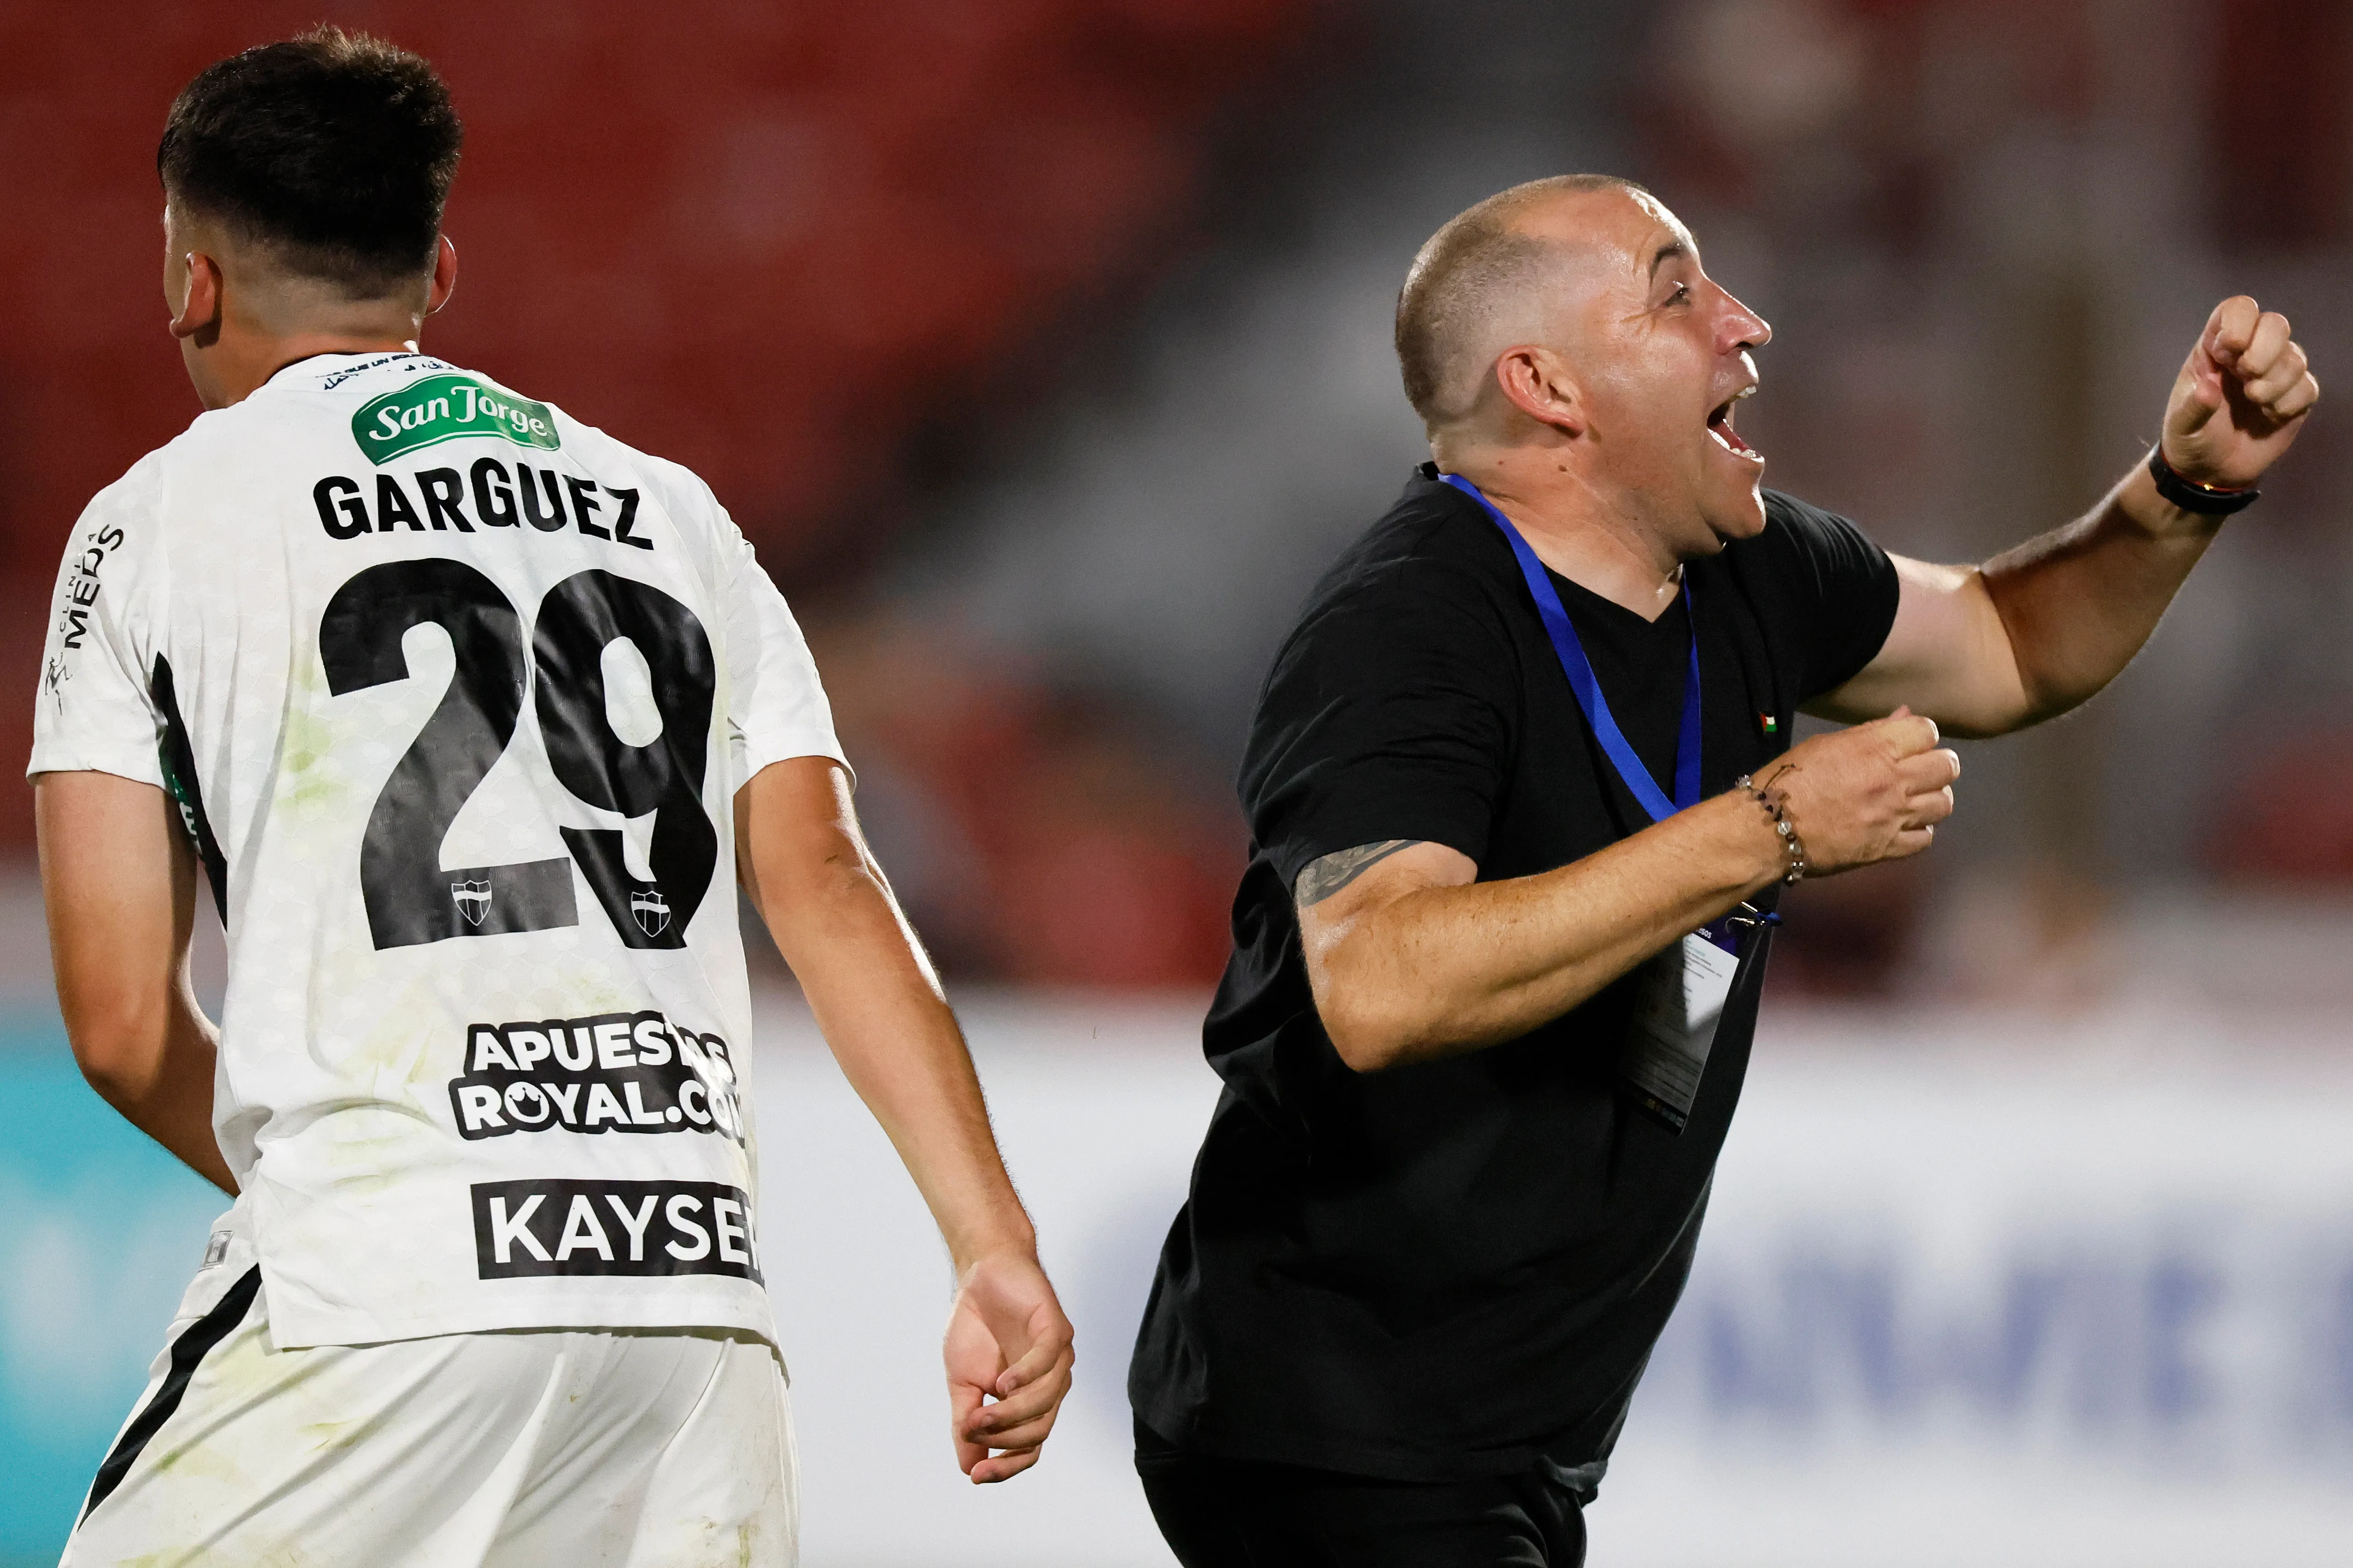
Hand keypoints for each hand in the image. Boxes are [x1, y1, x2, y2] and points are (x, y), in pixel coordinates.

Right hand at [945, 1249, 1074, 1483]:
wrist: (981, 1275)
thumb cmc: (975, 1327)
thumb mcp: (963, 1383)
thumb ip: (968, 1423)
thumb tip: (969, 1468)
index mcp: (1029, 1400)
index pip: (1030, 1447)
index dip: (1006, 1466)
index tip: (977, 1477)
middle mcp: (1050, 1383)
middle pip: (1039, 1430)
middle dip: (1003, 1439)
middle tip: (971, 1431)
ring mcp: (1057, 1357)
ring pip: (1045, 1401)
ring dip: (1010, 1414)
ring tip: (979, 1412)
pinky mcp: (1056, 1329)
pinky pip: (1047, 1362)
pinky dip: (1026, 1377)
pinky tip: (1001, 1383)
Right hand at [1759, 708, 1956, 873]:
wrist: (1769, 828)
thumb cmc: (1789, 779)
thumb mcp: (1827, 744)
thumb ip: (1871, 732)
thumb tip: (1904, 717)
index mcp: (1875, 749)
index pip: (1928, 731)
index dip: (1920, 734)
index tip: (1908, 743)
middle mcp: (1892, 781)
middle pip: (1947, 766)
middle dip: (1938, 764)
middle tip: (1920, 769)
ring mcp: (1893, 817)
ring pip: (1943, 803)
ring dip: (1933, 797)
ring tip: (1915, 798)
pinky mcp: (1887, 848)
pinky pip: (1925, 838)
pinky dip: (1919, 830)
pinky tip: (1904, 825)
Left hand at [2163, 296, 2317, 488]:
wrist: (2210, 470)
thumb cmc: (2190, 438)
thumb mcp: (2182, 425)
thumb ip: (2193, 407)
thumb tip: (2209, 390)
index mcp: (2216, 348)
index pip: (2237, 309)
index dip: (2240, 321)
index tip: (2231, 348)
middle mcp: (2249, 353)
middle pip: (2276, 324)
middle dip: (2265, 350)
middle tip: (2247, 377)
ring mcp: (2275, 373)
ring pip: (2295, 357)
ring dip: (2275, 382)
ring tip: (2254, 402)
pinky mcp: (2295, 397)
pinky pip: (2307, 387)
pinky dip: (2289, 403)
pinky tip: (2269, 416)